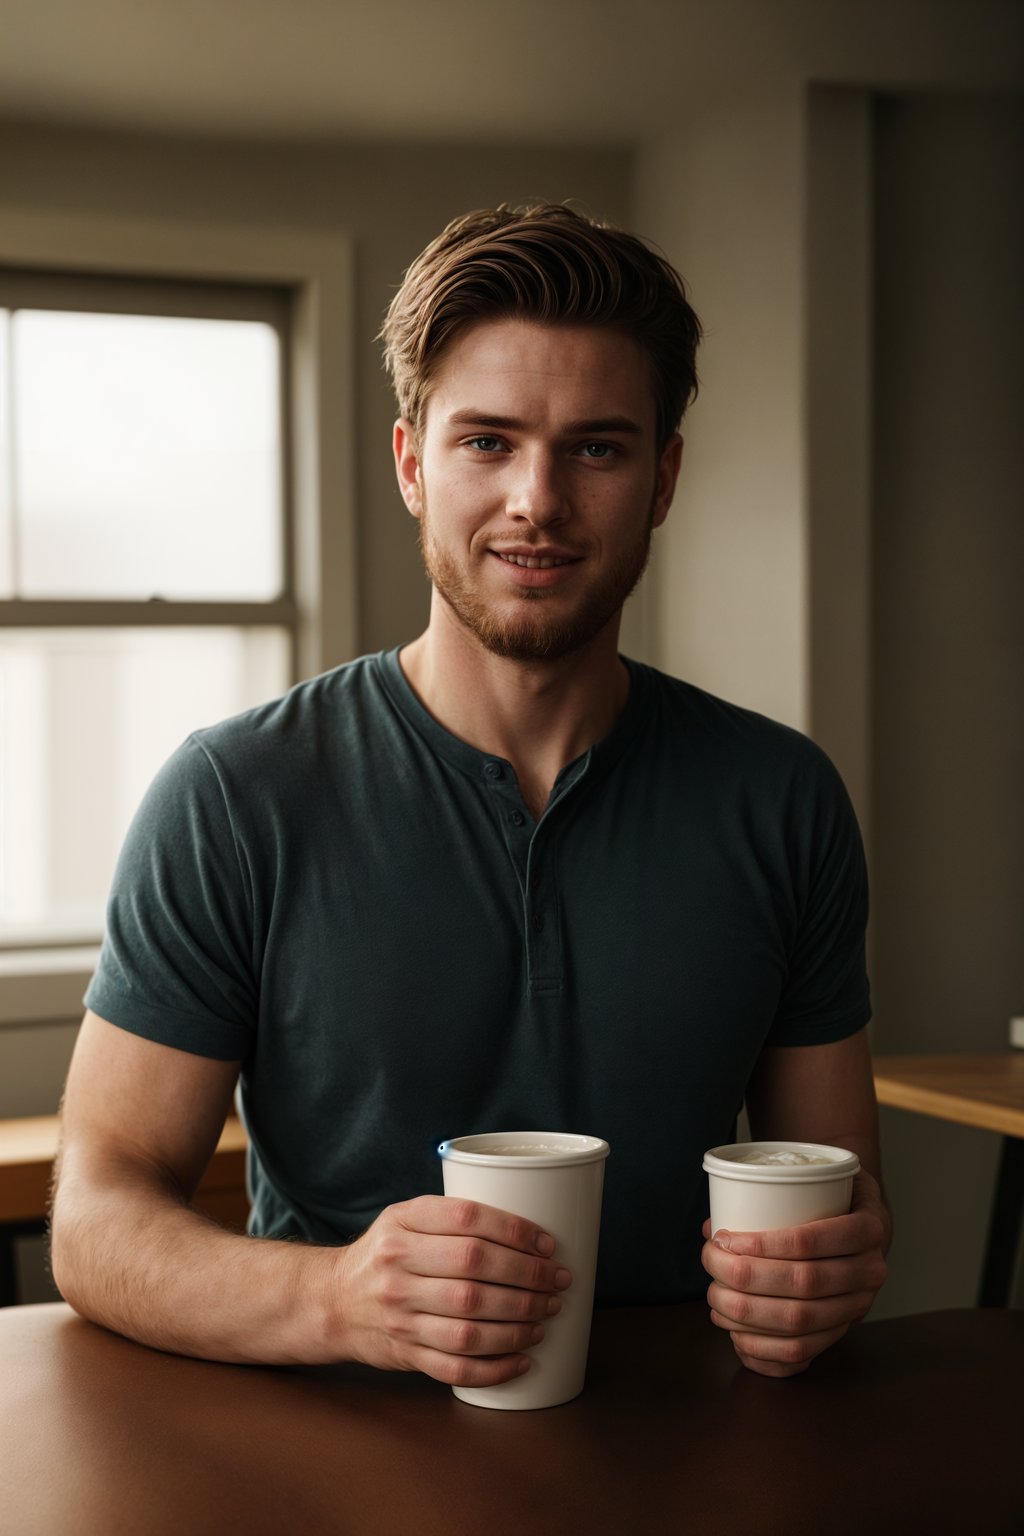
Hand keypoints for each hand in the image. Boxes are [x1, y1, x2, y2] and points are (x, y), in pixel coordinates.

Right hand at [332, 1195, 571, 1386]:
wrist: (332, 1301)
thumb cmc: (385, 1254)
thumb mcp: (404, 1217)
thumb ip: (451, 1217)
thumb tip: (527, 1229)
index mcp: (402, 1224)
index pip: (467, 1220)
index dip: (515, 1231)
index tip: (548, 1244)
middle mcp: (398, 1268)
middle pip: (475, 1271)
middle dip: (529, 1278)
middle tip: (558, 1282)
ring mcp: (400, 1315)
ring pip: (470, 1324)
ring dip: (519, 1323)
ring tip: (546, 1316)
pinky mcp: (404, 1354)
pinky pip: (456, 1368)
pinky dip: (495, 1368)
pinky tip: (523, 1359)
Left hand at [701, 1171, 888, 1377]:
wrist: (868, 1230)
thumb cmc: (834, 1199)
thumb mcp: (817, 1180)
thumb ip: (770, 1196)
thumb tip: (711, 1226)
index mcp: (868, 1229)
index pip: (809, 1242)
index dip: (761, 1244)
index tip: (723, 1238)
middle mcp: (870, 1272)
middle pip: (802, 1284)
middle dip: (745, 1277)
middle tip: (711, 1263)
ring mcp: (859, 1306)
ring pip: (800, 1322)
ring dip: (747, 1314)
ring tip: (715, 1298)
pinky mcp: (843, 1331)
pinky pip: (803, 1353)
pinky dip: (763, 1351)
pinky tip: (735, 1337)